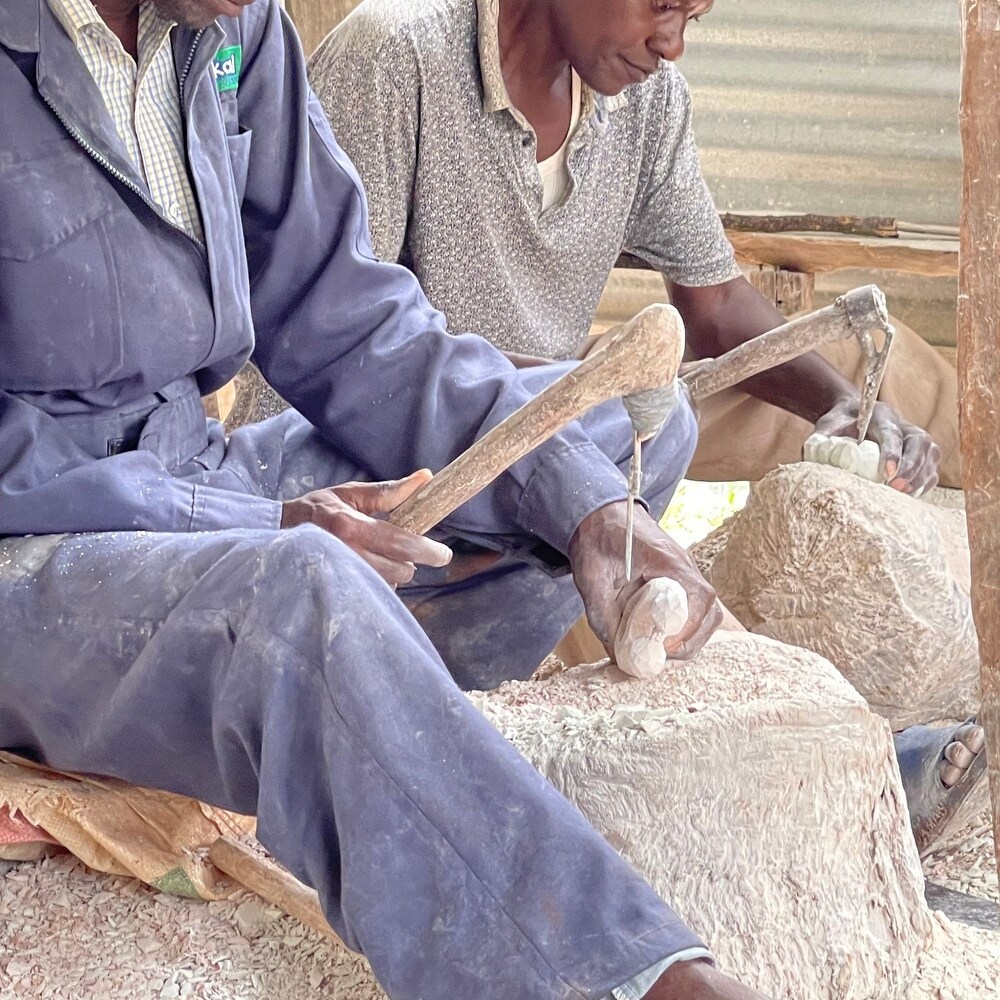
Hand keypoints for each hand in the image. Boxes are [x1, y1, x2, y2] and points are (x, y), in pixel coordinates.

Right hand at [280, 470, 451, 586]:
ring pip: (386, 585)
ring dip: (393, 575)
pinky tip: (370, 571)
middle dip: (410, 563)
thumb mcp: (351, 494)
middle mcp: (346, 554)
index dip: (427, 551)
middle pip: (398, 571)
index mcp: (351, 527)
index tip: (443, 554)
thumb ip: (388, 491)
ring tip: (383, 559)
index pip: (400, 543)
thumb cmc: (317, 509)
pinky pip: (370, 593)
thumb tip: (425, 477)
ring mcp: (339, 575)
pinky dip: (377, 584)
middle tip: (410, 554)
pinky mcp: (335, 589)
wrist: (275, 532)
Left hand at [568, 501, 721, 660]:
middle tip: (659, 657)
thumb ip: (603, 616)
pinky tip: (657, 638)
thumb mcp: (592, 577)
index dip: (687, 631)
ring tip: (659, 651)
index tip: (662, 647)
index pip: (700, 600)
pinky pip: (692, 610)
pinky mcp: (677, 581)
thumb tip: (619, 656)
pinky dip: (681, 629)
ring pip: (705, 614)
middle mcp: (684, 568)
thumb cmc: (597, 539)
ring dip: (688, 638)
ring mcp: (684, 574)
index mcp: (669, 561)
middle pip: (710, 613)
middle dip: (689, 642)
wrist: (598, 514)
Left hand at [814, 397, 939, 495]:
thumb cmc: (840, 423)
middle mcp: (905, 424)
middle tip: (895, 488)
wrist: (854, 414)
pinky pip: (931, 468)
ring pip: (930, 455)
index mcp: (881, 415)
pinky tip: (911, 494)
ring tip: (903, 494)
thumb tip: (811, 458)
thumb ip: (820, 440)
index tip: (886, 474)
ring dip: (919, 477)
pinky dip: (925, 482)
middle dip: (910, 468)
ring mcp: (916, 438)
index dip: (892, 454)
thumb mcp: (826, 426)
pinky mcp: (922, 453)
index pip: (892, 434)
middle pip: (919, 444)